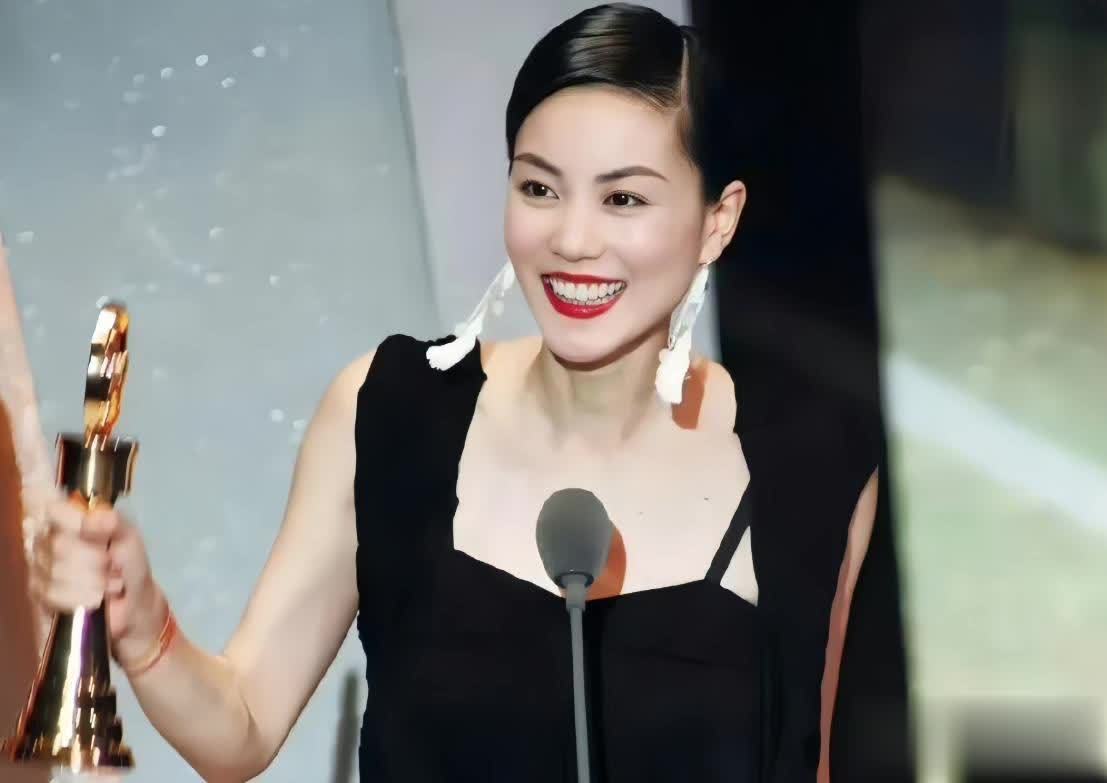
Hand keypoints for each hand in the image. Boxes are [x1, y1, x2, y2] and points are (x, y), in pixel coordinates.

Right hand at [30, 498, 167, 668]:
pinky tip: (97, 597)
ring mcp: (40, 568)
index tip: (94, 531)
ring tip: (107, 581)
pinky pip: (56, 594)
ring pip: (58, 571)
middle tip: (110, 563)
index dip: (74, 522)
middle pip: (60, 545)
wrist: (133, 604)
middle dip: (95, 558)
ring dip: (93, 580)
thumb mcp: (129, 536)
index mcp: (67, 518)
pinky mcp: (41, 595)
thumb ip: (114, 522)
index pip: (53, 509)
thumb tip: (94, 518)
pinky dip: (84, 597)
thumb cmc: (129, 563)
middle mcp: (46, 540)